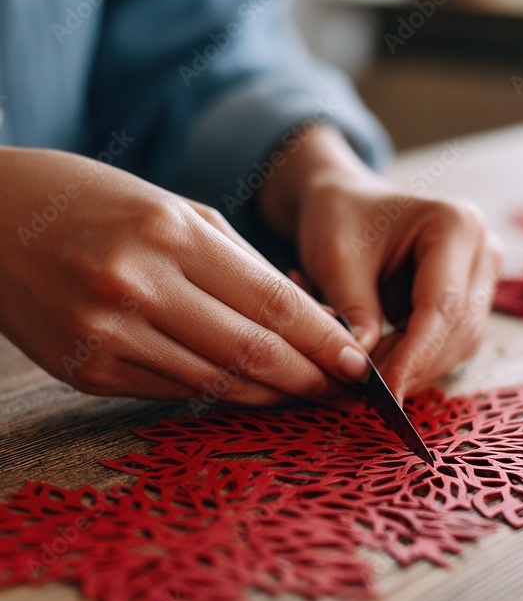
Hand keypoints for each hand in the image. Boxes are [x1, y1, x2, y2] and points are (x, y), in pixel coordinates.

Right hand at [0, 147, 370, 404]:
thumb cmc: (91, 203)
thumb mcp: (172, 208)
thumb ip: (238, 261)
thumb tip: (303, 316)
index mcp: (169, 235)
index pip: (272, 302)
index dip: (324, 340)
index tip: (358, 363)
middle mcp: (139, 287)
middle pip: (252, 352)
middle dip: (310, 378)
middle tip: (344, 390)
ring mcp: (107, 335)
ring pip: (216, 383)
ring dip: (271, 396)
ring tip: (306, 396)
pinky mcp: (86, 372)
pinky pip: (172, 393)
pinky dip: (219, 396)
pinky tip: (248, 394)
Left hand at [259, 127, 502, 402]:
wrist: (346, 204)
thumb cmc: (340, 219)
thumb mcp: (335, 259)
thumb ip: (353, 312)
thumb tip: (362, 369)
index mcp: (456, 225)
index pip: (443, 305)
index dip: (416, 354)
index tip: (386, 390)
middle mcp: (483, 250)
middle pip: (459, 330)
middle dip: (413, 365)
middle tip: (364, 385)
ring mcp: (481, 278)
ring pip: (459, 346)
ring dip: (414, 367)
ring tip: (365, 367)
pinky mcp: (470, 302)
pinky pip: (449, 346)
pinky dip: (415, 361)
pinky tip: (380, 360)